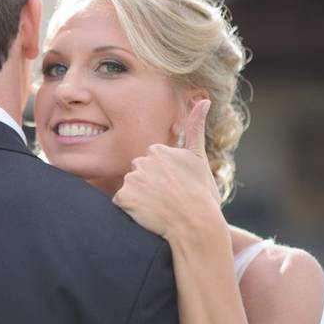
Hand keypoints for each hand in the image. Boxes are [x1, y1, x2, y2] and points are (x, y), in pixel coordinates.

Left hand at [113, 100, 222, 240]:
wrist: (197, 225)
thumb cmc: (202, 195)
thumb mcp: (200, 159)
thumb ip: (196, 128)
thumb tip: (203, 99)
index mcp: (159, 150)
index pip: (151, 163)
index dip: (162, 178)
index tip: (175, 187)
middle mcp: (142, 161)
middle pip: (137, 174)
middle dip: (148, 186)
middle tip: (167, 199)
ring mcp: (132, 179)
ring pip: (129, 188)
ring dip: (139, 198)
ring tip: (159, 208)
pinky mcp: (123, 197)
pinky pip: (121, 203)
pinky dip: (130, 211)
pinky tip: (147, 215)